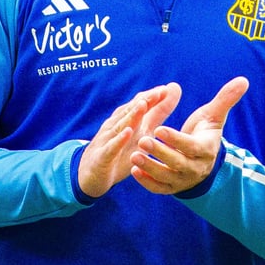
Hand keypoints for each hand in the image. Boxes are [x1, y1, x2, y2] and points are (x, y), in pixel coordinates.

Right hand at [78, 83, 181, 197]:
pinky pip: (111, 148)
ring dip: (132, 115)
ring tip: (143, 105)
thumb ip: (157, 113)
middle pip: (131, 111)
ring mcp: (108, 140)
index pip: (140, 105)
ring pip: (121, 126)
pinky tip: (128, 133)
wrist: (91, 175)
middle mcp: (116, 126)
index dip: (153, 97)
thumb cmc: (120, 151)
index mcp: (127, 120)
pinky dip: (119, 140)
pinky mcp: (102, 157)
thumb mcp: (142, 132)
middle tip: (160, 92)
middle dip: (145, 100)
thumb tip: (173, 89)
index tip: (168, 89)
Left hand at [129, 76, 248, 194]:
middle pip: (177, 163)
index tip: (159, 129)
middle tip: (142, 141)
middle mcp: (195, 168)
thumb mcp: (215, 116)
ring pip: (166, 177)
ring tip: (134, 155)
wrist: (204, 160)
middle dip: (160, 153)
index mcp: (205, 150)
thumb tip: (244, 80)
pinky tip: (135, 171)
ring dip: (150, 168)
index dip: (176, 139)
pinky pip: (159, 189)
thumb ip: (226, 99)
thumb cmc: (206, 132)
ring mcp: (183, 180)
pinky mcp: (172, 188)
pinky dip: (147, 182)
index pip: (190, 147)